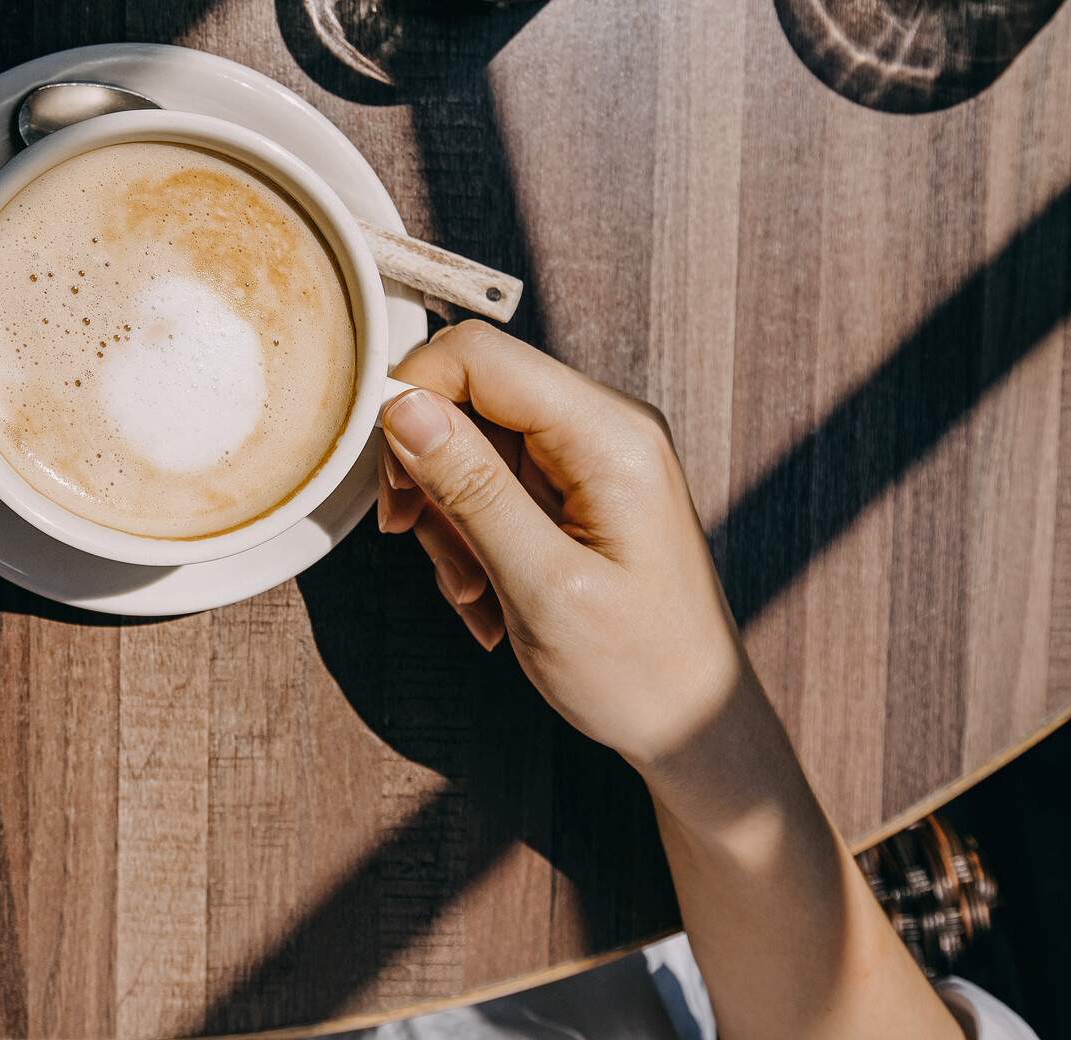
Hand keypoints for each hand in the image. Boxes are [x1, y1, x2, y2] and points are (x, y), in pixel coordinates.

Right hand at [377, 320, 741, 770]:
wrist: (694, 726)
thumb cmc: (637, 669)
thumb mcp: (542, 587)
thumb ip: (472, 488)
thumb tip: (403, 407)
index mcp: (609, 435)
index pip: (478, 356)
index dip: (413, 398)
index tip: (389, 482)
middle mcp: (603, 427)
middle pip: (467, 398)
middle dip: (428, 474)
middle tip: (418, 544)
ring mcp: (589, 457)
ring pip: (468, 446)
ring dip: (447, 519)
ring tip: (472, 592)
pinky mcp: (574, 488)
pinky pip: (490, 484)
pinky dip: (469, 536)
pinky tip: (488, 594)